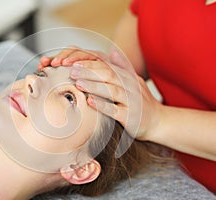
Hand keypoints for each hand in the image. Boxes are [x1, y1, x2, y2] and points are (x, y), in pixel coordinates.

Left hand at [38, 47, 161, 140]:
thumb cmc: (141, 101)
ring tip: (78, 84)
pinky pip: (115, 110)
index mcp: (128, 77)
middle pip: (108, 75)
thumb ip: (123, 67)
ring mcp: (131, 101)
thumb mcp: (134, 81)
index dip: (90, 63)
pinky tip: (90, 102)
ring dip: (94, 86)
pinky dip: (103, 106)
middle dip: (89, 72)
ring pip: (112, 91)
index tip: (73, 63)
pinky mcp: (131, 117)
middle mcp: (130, 86)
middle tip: (71, 71)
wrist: (159, 122)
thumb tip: (112, 50)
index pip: (107, 66)